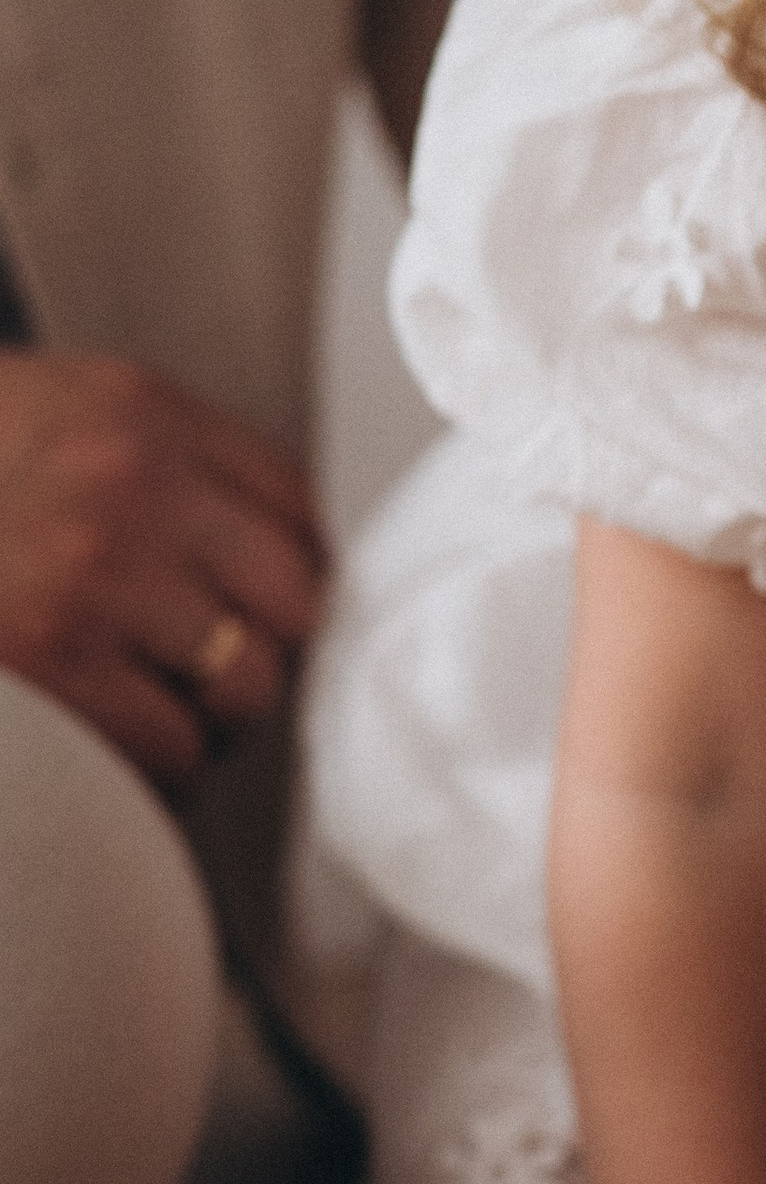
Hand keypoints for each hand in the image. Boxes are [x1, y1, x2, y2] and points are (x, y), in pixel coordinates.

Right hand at [0, 351, 324, 784]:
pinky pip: (170, 748)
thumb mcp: (55, 418)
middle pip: (295, 602)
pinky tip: (111, 745)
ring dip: (212, 720)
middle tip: (213, 676)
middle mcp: (130, 485)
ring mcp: (90, 575)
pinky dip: (156, 768)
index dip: (293, 580)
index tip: (268, 614)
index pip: (299, 508)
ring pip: (245, 686)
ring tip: (152, 711)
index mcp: (140, 415)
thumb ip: (165, 465)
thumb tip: (283, 563)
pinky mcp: (47, 662)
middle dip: (263, 653)